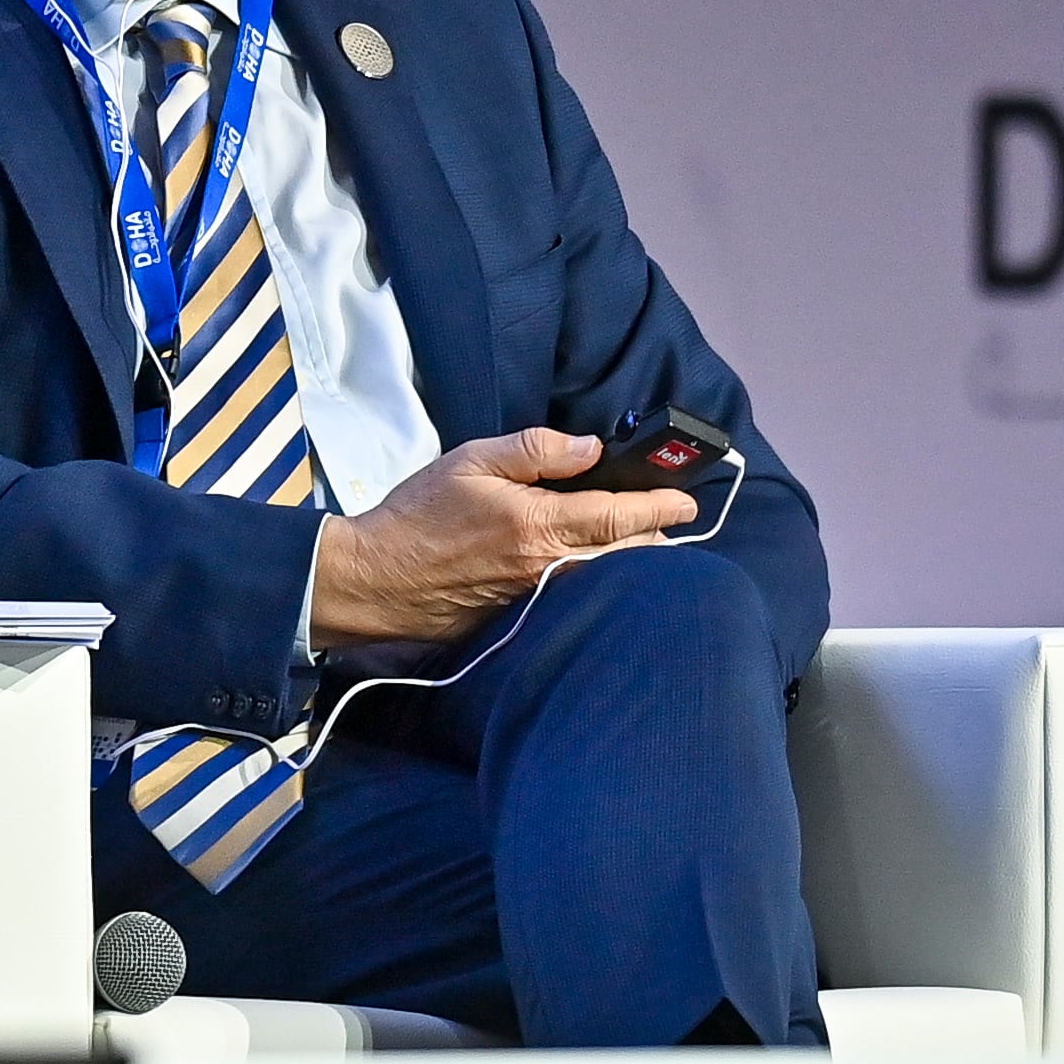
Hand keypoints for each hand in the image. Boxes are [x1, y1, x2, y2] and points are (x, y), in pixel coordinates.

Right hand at [309, 427, 699, 647]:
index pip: (618, 514)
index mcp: (537, 523)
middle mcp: (545, 565)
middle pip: (625, 554)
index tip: (687, 499)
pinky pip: (574, 596)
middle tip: (676, 519)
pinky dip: (598, 581)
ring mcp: (536, 597)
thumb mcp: (471, 460)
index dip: (660, 506)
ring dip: (632, 561)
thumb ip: (535, 449)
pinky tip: (600, 569)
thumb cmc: (418, 514)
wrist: (376, 579)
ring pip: (604, 579)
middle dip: (657, 536)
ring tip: (649, 542)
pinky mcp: (520, 616)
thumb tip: (589, 447)